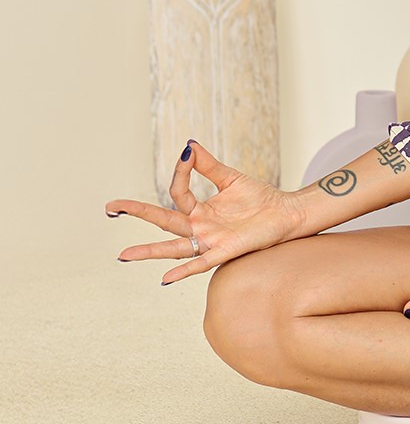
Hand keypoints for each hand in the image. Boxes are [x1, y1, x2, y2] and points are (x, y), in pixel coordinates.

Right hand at [106, 141, 305, 284]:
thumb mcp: (230, 178)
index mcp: (199, 210)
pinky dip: (184, 270)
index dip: (181, 171)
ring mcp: (210, 241)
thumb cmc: (260, 199)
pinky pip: (201, 263)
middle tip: (109, 208)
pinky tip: (165, 278)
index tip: (188, 155)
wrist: (287, 213)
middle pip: (162, 220)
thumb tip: (189, 145)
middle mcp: (199, 227)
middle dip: (136, 213)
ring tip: (123, 255)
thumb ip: (209, 165)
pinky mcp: (226, 251)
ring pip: (173, 247)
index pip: (177, 192)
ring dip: (149, 251)